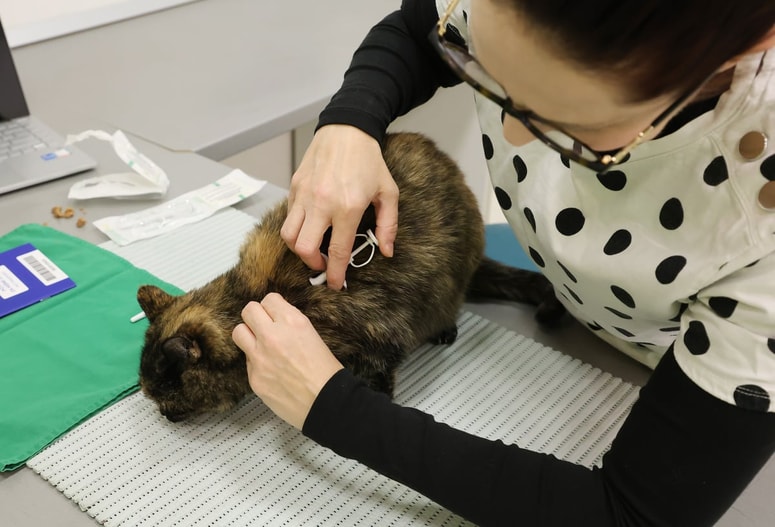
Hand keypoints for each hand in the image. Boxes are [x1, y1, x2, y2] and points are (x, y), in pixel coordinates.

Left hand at [232, 293, 343, 429]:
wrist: (326, 403)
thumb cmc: (326, 372)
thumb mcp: (313, 336)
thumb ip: (291, 325)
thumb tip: (276, 320)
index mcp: (293, 322)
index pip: (269, 299)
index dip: (273, 307)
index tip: (275, 313)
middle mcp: (273, 336)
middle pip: (248, 310)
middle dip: (257, 316)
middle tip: (264, 326)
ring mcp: (260, 358)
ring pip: (238, 332)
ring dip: (249, 335)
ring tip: (261, 345)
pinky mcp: (254, 378)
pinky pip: (247, 361)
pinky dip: (256, 362)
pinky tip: (271, 370)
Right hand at [281, 124, 398, 289]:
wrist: (347, 129)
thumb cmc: (369, 160)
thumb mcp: (388, 192)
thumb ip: (388, 225)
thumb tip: (386, 251)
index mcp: (348, 208)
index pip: (337, 251)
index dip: (335, 274)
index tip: (334, 284)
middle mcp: (322, 203)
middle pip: (304, 248)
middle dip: (312, 264)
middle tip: (323, 264)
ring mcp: (305, 195)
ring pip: (288, 235)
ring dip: (298, 248)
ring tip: (312, 248)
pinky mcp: (294, 186)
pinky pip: (289, 216)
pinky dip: (296, 227)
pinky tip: (310, 224)